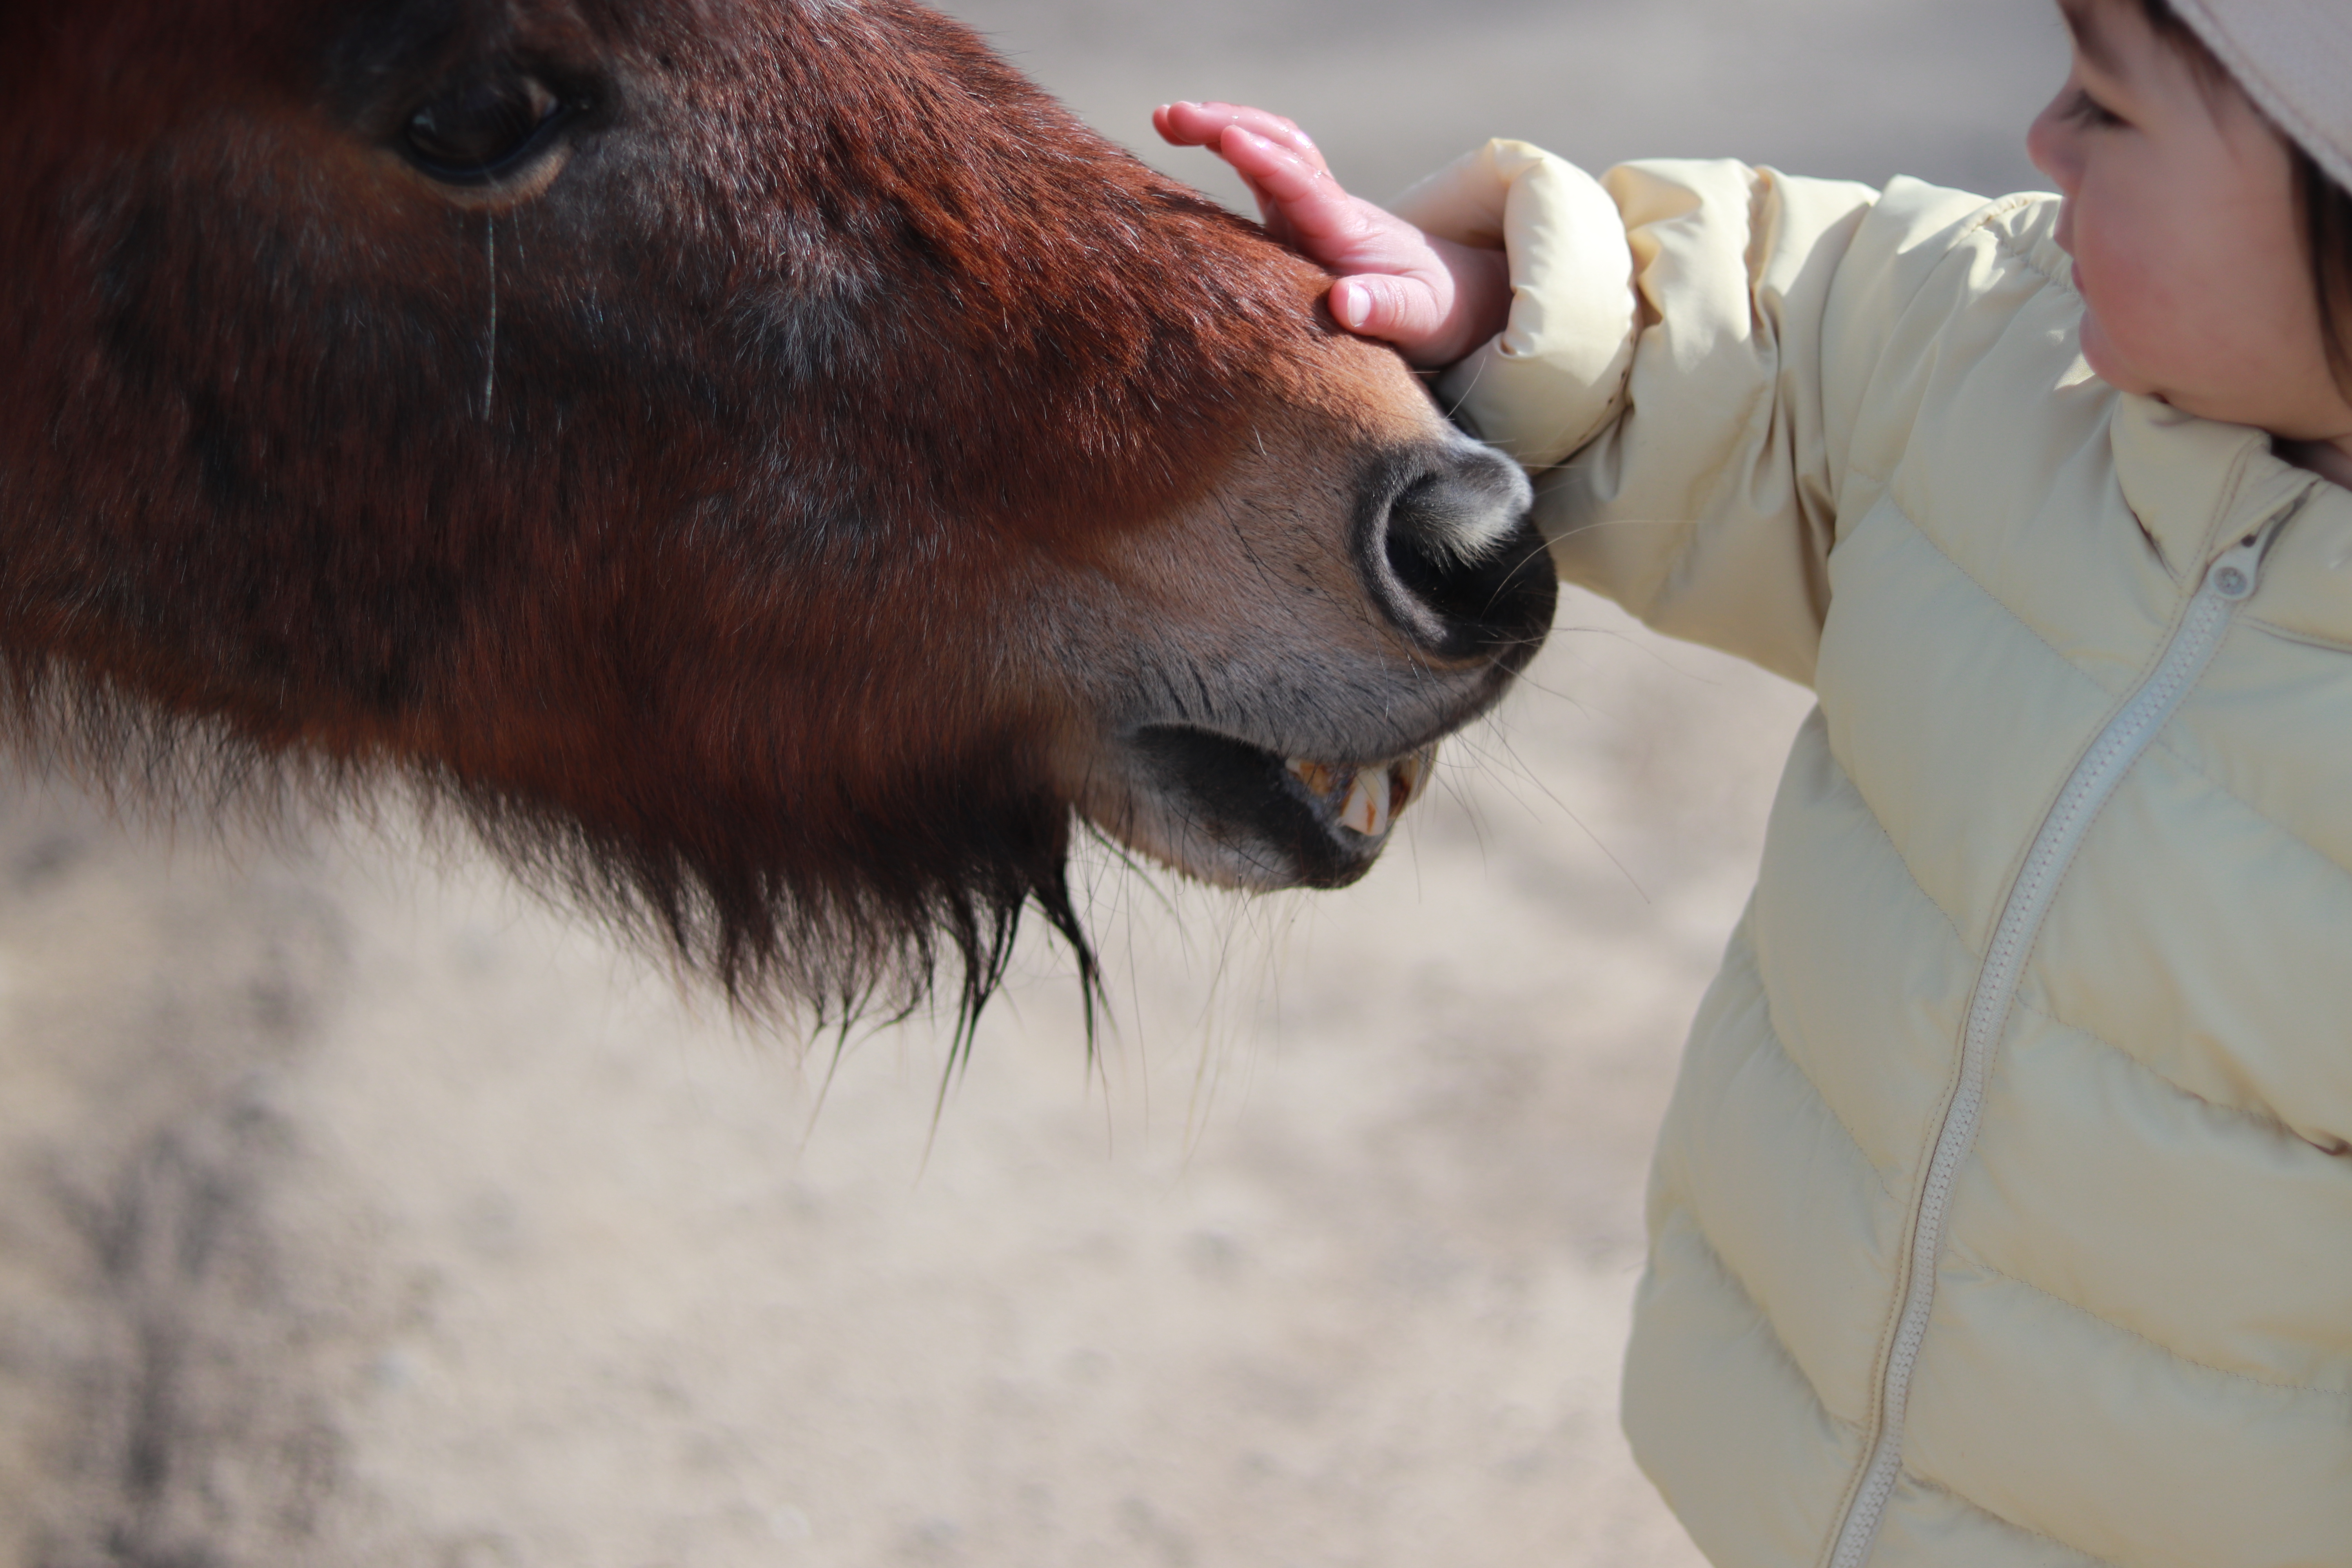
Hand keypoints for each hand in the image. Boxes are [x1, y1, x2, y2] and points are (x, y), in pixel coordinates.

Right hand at [1153, 101, 1509, 367]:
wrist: (1451, 297)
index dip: (1266, 160)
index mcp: (1348, 230)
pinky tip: (1185, 151)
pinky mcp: (1296, 227)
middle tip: (1170, 116)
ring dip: (1220, 126)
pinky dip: (1225, 153)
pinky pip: (1258, 177)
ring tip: (1164, 118)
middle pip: (1280, 146)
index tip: (1230, 138)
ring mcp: (1308, 214)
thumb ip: (1387, 310)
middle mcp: (1325, 210)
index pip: (1304, 183)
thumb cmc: (1435, 310)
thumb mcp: (1422, 319)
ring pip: (1267, 151)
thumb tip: (1345, 304)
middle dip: (1227, 123)